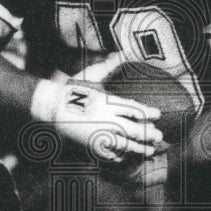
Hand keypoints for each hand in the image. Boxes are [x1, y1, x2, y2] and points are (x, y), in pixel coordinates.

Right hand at [30, 79, 162, 159]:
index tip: (158, 115)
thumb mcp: (92, 77)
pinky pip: (108, 153)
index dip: (148, 113)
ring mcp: (98, 133)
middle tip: (159, 136)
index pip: (135, 109)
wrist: (51, 105)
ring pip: (124, 145)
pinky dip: (119, 156)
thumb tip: (119, 53)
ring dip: (139, 149)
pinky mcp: (89, 144)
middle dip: (148, 134)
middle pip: (134, 129)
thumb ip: (108, 67)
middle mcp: (106, 119)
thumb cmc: (72, 90)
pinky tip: (126, 157)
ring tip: (150, 151)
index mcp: (109, 102)